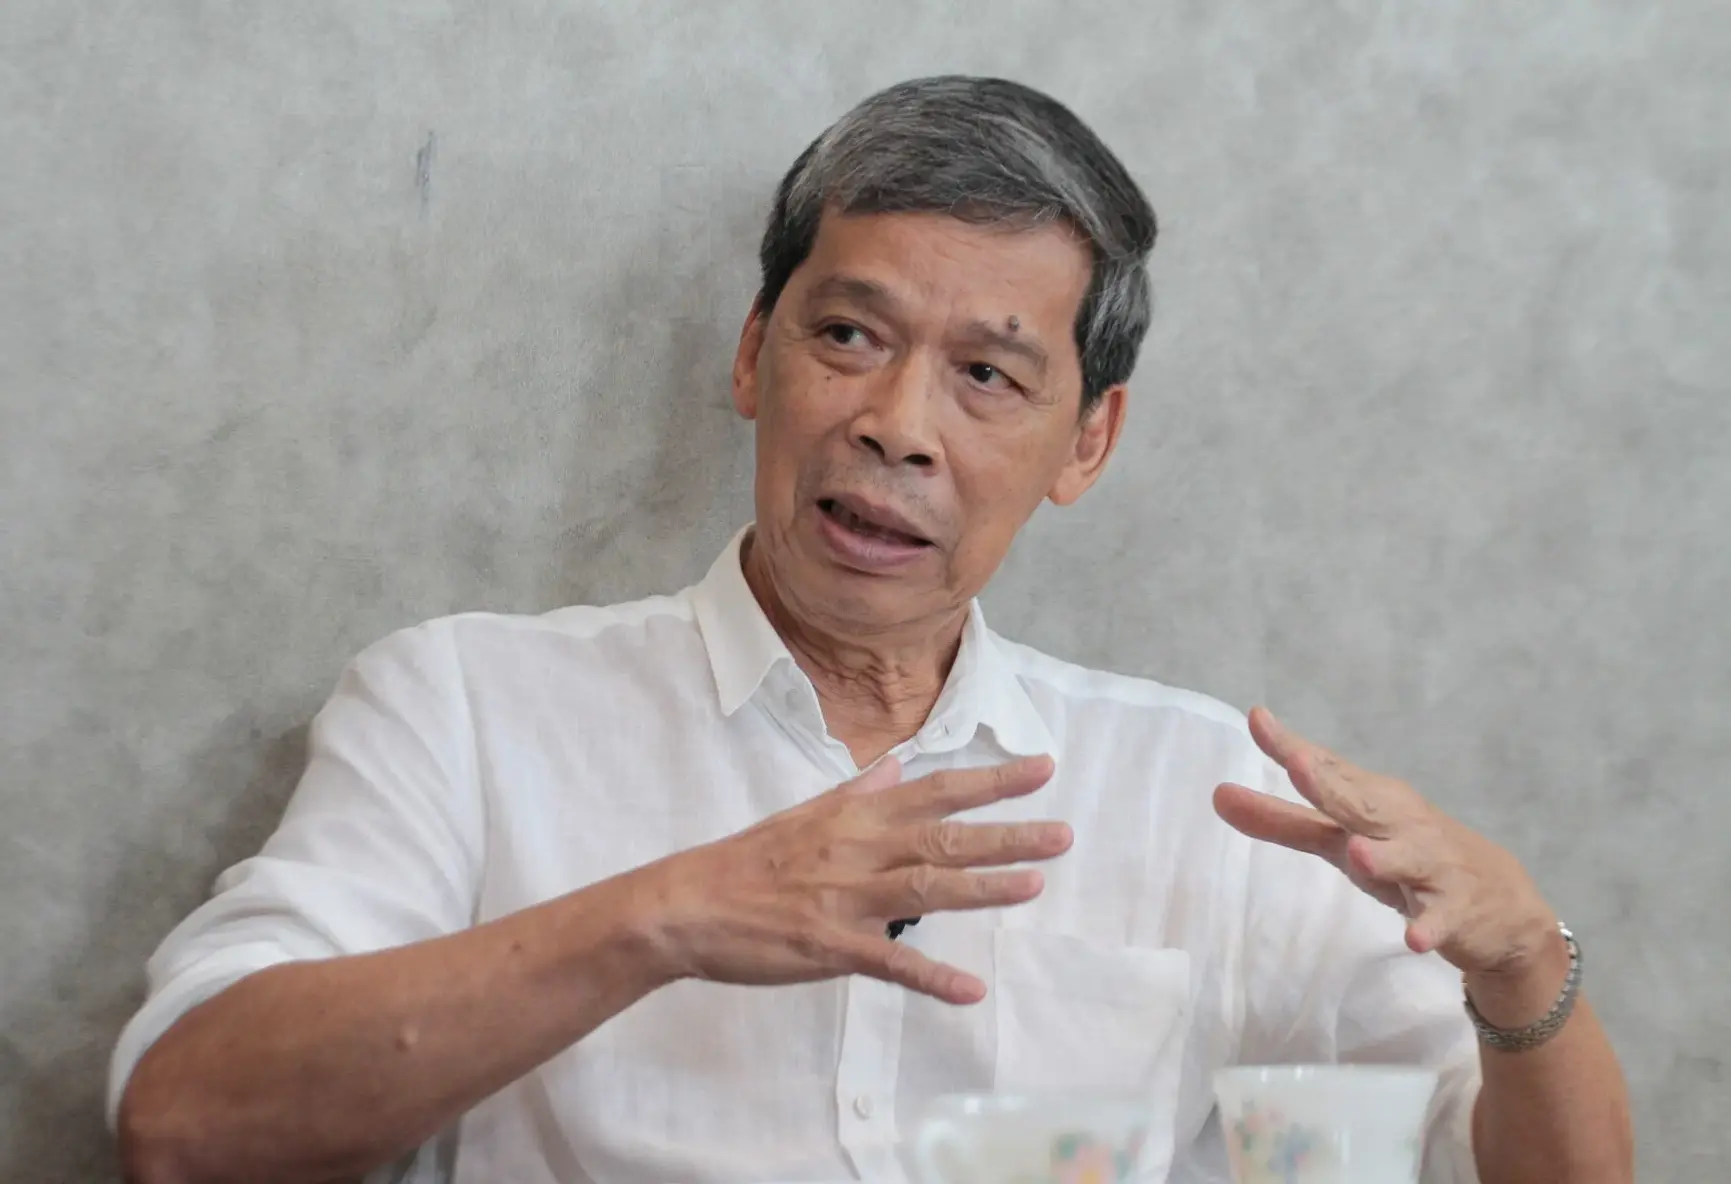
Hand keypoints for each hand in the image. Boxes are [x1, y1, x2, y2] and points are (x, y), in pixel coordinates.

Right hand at [643, 754, 1070, 1004]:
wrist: (688, 905)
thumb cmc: (748, 861)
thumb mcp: (804, 814)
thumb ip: (857, 792)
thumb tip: (898, 767)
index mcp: (854, 816)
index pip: (936, 791)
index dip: (991, 781)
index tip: (1041, 770)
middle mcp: (858, 849)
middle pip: (944, 838)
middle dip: (1006, 834)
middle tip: (1063, 833)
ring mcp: (846, 898)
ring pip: (927, 889)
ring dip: (984, 889)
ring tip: (1035, 885)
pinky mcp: (830, 946)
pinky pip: (889, 962)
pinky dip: (931, 977)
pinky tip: (970, 989)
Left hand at [1213, 708, 1559, 981]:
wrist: (1502, 904)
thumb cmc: (1405, 857)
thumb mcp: (1340, 839)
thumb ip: (1280, 821)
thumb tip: (1216, 795)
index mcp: (1371, 800)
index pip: (1327, 770)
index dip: (1292, 747)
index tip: (1257, 718)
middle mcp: (1401, 824)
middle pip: (1362, 803)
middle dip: (1331, 785)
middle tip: (1298, 764)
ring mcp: (1433, 866)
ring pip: (1406, 859)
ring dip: (1383, 857)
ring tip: (1359, 854)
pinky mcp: (1458, 911)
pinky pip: (1442, 919)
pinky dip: (1429, 927)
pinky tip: (1414, 939)